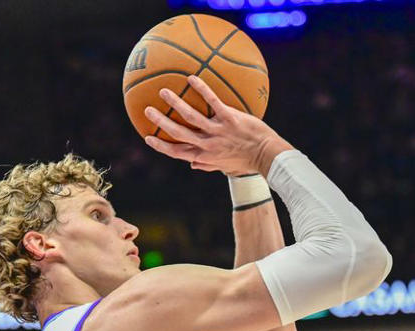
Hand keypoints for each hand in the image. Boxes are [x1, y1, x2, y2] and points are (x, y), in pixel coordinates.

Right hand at [143, 75, 292, 177]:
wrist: (266, 155)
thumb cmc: (247, 161)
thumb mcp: (225, 167)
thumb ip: (208, 164)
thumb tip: (192, 165)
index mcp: (205, 155)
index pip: (177, 152)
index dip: (161, 146)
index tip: (148, 137)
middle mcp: (208, 144)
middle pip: (178, 134)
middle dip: (161, 122)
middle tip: (147, 110)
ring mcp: (218, 131)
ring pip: (191, 117)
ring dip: (176, 104)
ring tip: (163, 91)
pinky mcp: (230, 119)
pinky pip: (213, 102)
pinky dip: (202, 90)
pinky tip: (192, 78)